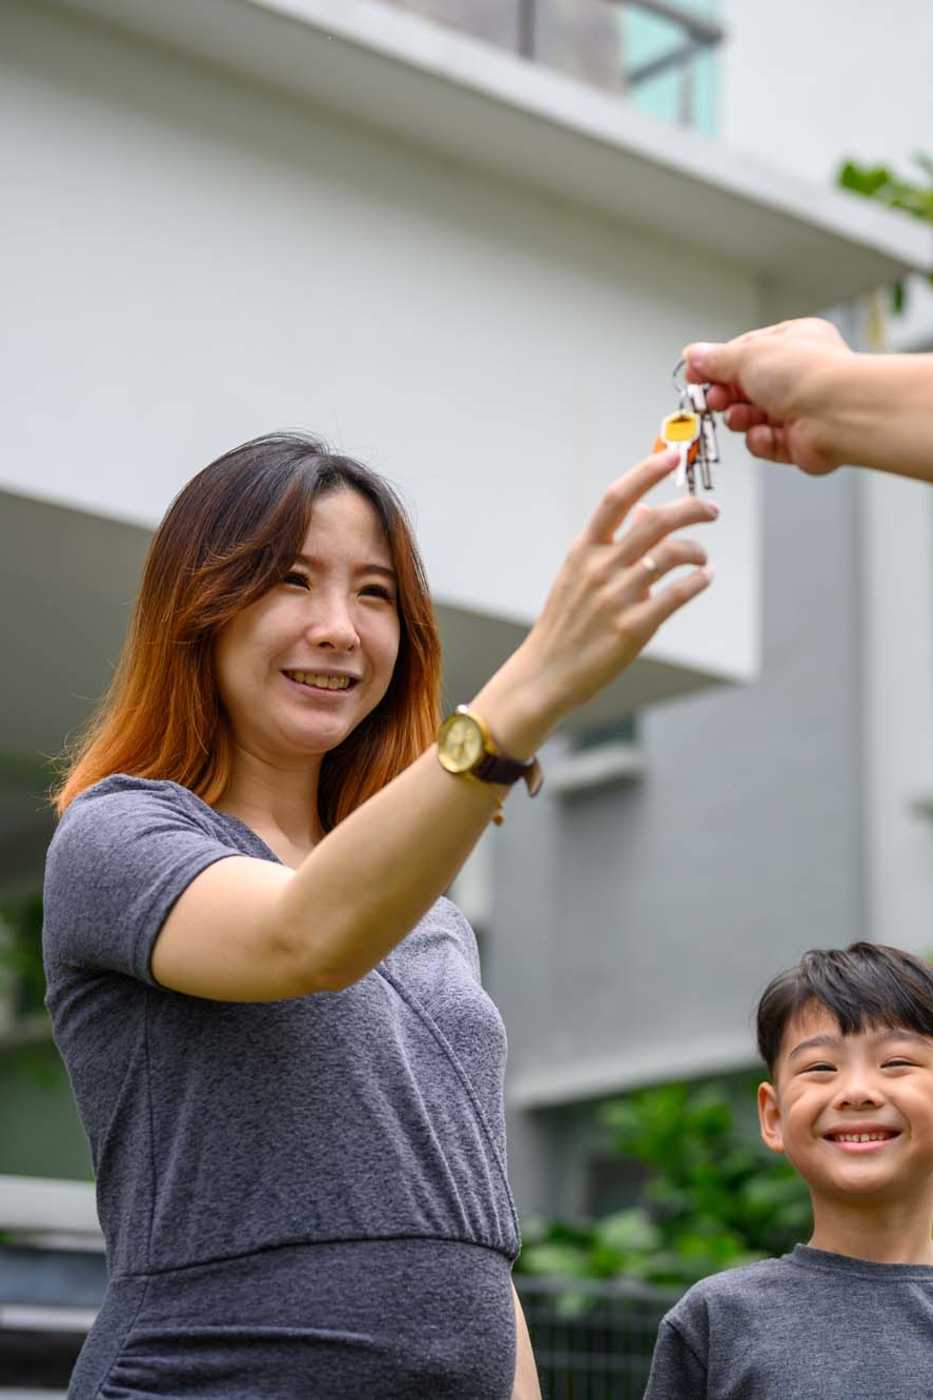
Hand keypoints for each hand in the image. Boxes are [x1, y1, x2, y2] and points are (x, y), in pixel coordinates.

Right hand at [514, 448, 715, 726]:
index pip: (617, 497)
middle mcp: (600, 568)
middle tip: (711, 509)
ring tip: (703, 557)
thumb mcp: (578, 574)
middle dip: (691, 508)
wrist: (546, 673)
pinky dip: (698, 581)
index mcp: (584, 550)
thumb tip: (644, 511)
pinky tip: (705, 578)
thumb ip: (610, 543)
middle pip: (655, 521)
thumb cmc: (565, 622)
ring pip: (671, 556)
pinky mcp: (632, 629)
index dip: (648, 471)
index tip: (674, 455)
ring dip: (697, 551)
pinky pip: (677, 595)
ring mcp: (616, 598)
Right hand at [683, 318, 853, 474]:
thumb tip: (693, 355)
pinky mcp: (798, 442)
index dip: (716, 365)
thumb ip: (716, 359)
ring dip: (740, 419)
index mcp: (791, 342)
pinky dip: (760, 440)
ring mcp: (799, 409)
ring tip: (740, 416)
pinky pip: (765, 442)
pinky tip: (766, 434)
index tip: (694, 376)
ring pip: (751, 417)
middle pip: (744, 388)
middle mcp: (797, 375)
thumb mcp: (748, 354)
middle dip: (725, 396)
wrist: (838, 414)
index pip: (745, 352)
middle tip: (712, 400)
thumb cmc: (807, 374)